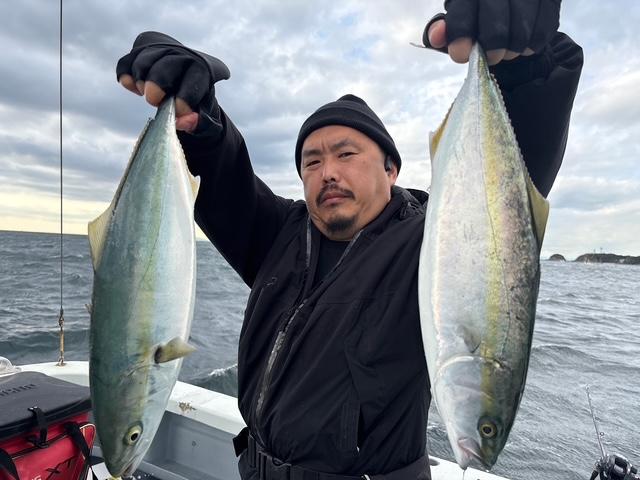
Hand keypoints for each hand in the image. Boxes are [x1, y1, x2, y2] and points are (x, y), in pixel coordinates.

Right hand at [116, 32, 229, 134]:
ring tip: (145, 93)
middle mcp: (183, 55)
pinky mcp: (141, 52)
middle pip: (166, 65)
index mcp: (204, 70)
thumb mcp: (204, 114)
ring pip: (143, 61)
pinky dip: (125, 76)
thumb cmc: (196, 99)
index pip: (195, 81)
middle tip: (154, 100)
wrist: (184, 75)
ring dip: (141, 81)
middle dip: (157, 85)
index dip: (185, 99)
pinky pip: (127, 62)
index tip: (178, 112)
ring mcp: (161, 50)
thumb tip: (182, 122)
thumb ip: (199, 123)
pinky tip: (132, 87)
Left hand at [423, 0, 560, 65]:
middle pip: (495, 26)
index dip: (461, 37)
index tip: (461, 54)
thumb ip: (445, 28)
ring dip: (513, 49)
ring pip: (522, 30)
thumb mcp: (459, 13)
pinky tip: (525, 45)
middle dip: (492, 49)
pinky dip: (533, 44)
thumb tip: (436, 37)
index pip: (464, 15)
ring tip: (509, 51)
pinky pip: (544, 28)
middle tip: (493, 57)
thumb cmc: (479, 9)